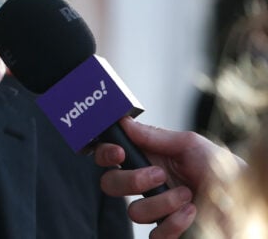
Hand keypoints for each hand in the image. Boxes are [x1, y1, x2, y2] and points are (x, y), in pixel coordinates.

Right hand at [95, 117, 245, 237]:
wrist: (244, 202)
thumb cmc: (223, 171)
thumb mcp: (189, 144)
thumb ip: (154, 135)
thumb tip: (124, 122)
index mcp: (148, 159)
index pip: (110, 156)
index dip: (105, 154)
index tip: (119, 153)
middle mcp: (147, 185)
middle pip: (110, 184)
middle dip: (132, 180)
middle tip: (158, 175)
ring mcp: (155, 210)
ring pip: (134, 211)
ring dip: (163, 202)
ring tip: (187, 195)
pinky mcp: (166, 231)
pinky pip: (154, 233)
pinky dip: (174, 223)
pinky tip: (191, 213)